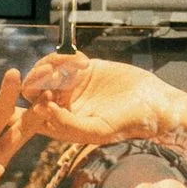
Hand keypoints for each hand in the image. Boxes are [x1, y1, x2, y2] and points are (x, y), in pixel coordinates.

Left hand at [6, 53, 186, 155]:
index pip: (34, 111)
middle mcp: (62, 104)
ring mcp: (71, 84)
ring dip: (54, 63)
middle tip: (52, 71)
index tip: (50, 95)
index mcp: (61, 124)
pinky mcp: (82, 68)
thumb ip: (68, 124)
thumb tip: (42, 110)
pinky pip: (63, 58)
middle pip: (34, 88)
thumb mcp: (96, 130)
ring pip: (46, 69)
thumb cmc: (127, 124)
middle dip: (39, 78)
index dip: (35, 101)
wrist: (152, 103)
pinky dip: (68, 56)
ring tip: (74, 64)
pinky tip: (86, 60)